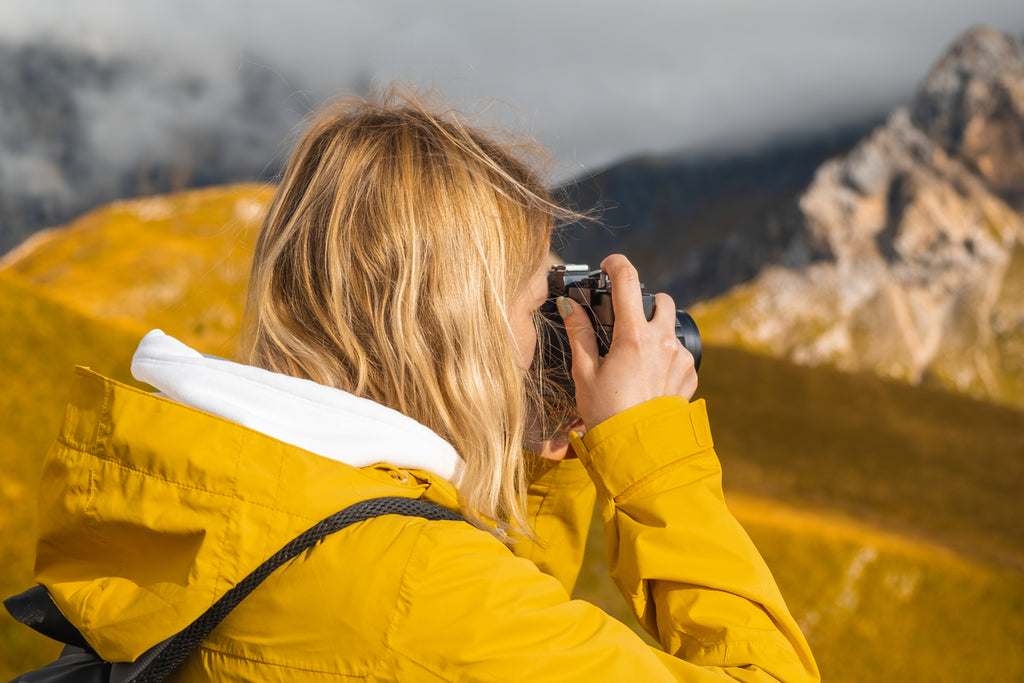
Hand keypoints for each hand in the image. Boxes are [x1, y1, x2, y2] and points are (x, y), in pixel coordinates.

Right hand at [558, 254, 696, 429]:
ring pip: (671, 328)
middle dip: (644, 302)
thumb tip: (571, 306)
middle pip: (660, 300)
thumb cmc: (606, 413)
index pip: (627, 280)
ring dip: (656, 331)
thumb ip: (580, 333)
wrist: (637, 449)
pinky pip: (680, 354)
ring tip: (637, 354)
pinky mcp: (690, 374)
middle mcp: (662, 341)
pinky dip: (666, 357)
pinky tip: (650, 376)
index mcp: (633, 335)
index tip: (609, 265)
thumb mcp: (584, 372)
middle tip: (626, 320)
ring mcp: (680, 358)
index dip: (617, 264)